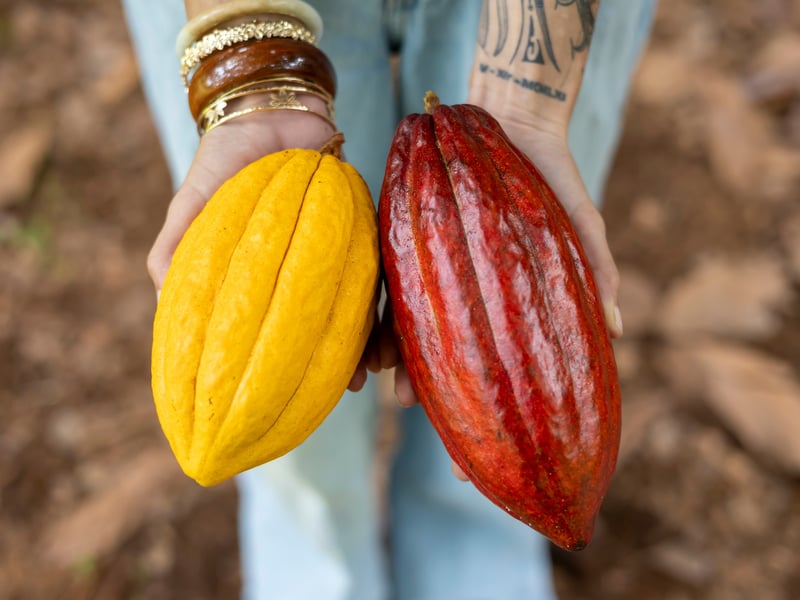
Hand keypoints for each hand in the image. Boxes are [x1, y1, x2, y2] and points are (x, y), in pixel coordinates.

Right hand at [147, 109, 377, 390]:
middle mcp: (307, 275)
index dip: (287, 372)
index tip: (289, 404)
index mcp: (267, 281)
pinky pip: (385, 276)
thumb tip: (163, 306)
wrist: (273, 112)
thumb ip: (176, 251)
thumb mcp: (192, 207)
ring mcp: (340, 259)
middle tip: (348, 389)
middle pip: (328, 331)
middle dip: (342, 366)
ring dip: (375, 345)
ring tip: (377, 371)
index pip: (279, 334)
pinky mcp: (368, 235)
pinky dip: (390, 305)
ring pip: (361, 312)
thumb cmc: (226, 162)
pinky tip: (393, 328)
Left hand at [381, 105, 622, 482]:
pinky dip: (385, 328)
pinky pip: (393, 296)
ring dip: (412, 378)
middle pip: (460, 370)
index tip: (498, 462)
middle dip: (457, 417)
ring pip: (420, 342)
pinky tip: (377, 357)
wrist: (510, 122)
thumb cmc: (550, 178)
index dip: (503, 420)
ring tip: (404, 405)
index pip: (505, 372)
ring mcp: (438, 279)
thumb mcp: (577, 227)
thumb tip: (613, 328)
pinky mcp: (409, 248)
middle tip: (456, 463)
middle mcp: (471, 302)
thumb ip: (595, 275)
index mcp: (508, 306)